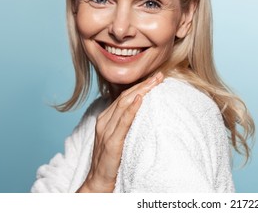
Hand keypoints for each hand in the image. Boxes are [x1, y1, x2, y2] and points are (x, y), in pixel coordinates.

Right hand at [77, 72, 163, 191]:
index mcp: (106, 119)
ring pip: (124, 105)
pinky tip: (140, 99)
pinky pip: (123, 122)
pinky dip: (132, 109)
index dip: (140, 86)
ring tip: (155, 82)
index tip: (155, 78)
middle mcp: (104, 122)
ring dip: (141, 91)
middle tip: (159, 76)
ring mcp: (106, 131)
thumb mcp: (118, 138)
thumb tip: (142, 113)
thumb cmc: (111, 161)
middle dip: (143, 85)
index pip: (124, 97)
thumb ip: (126, 125)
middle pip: (125, 97)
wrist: (98, 182)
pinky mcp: (111, 143)